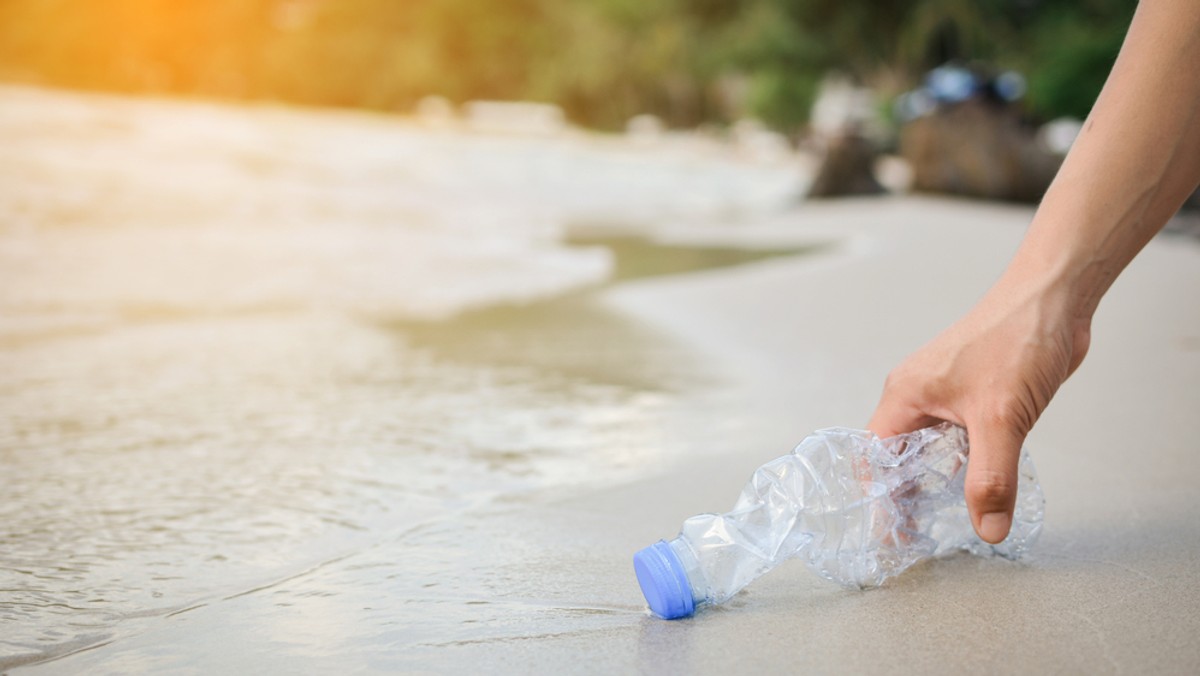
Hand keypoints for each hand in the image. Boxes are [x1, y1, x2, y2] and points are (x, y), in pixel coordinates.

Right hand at [868, 273, 1090, 542]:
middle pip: (897, 455)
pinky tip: (980, 483)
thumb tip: (987, 529)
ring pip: (930, 448)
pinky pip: (958, 439)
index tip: (894, 535)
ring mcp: (946, 394)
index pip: (874, 456)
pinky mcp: (975, 394)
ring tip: (944, 518)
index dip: (880, 497)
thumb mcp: (1000, 419)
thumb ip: (991, 478)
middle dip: (904, 495)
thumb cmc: (1016, 340)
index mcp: (905, 395)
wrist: (1055, 299)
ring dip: (936, 480)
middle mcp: (918, 394)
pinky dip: (963, 464)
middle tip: (919, 535)